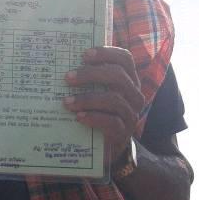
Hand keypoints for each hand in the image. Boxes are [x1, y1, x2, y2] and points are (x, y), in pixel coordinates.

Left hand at [62, 46, 144, 161]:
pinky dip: (93, 117)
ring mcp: (131, 114)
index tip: (84, 55)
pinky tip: (78, 117)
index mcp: (129, 80)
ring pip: (114, 99)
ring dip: (87, 99)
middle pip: (118, 76)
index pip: (125, 59)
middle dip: (91, 74)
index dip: (106, 53)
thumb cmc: (100, 113)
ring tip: (67, 102)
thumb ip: (90, 80)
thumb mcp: (98, 93)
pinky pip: (112, 122)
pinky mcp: (124, 132)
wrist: (109, 146)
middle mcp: (134, 95)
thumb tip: (64, 65)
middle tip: (68, 78)